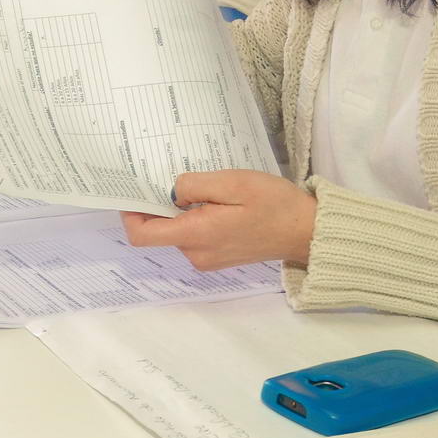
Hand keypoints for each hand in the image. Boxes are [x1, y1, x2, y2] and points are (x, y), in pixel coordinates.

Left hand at [121, 170, 315, 270]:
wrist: (306, 231)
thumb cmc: (274, 205)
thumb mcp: (233, 183)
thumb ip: (195, 185)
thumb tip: (171, 193)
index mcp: (196, 235)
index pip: (143, 235)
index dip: (131, 213)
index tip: (134, 192)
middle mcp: (196, 254)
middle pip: (159, 231)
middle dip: (161, 206)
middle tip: (179, 179)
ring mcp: (207, 259)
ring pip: (178, 231)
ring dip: (183, 211)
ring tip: (207, 189)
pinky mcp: (218, 257)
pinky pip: (195, 236)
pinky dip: (197, 219)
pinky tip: (217, 203)